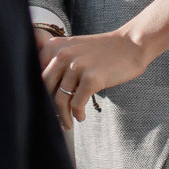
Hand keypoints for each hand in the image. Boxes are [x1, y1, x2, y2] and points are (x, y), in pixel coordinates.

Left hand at [38, 30, 152, 128]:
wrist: (131, 44)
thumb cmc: (102, 51)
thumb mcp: (73, 48)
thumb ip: (56, 63)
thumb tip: (42, 91)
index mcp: (54, 46)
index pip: (37, 76)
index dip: (38, 94)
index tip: (43, 107)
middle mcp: (62, 54)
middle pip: (46, 90)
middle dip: (48, 108)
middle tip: (54, 120)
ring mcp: (77, 66)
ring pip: (61, 100)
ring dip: (63, 117)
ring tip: (68, 123)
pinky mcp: (92, 78)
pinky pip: (77, 104)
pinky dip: (77, 114)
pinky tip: (81, 116)